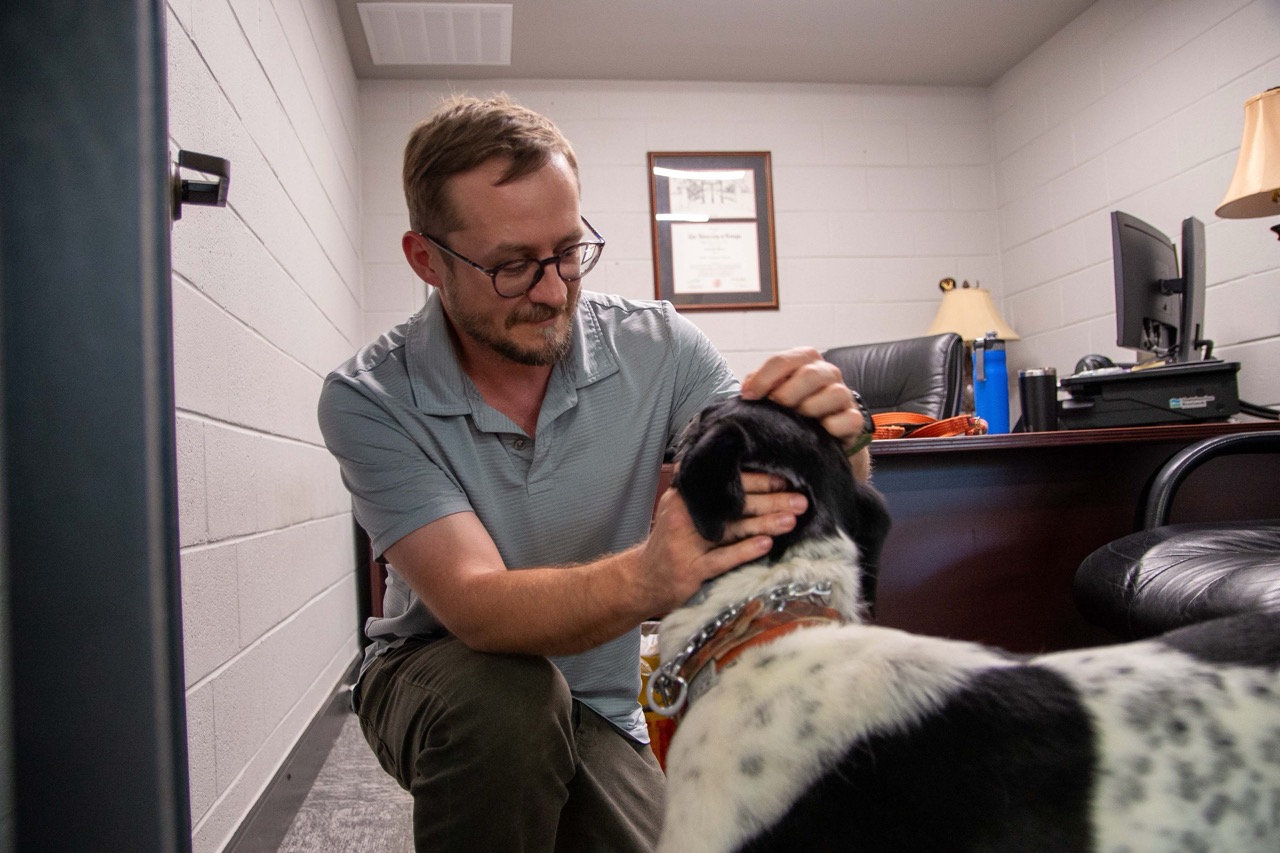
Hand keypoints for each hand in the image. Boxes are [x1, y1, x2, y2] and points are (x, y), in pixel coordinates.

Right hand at [635, 472, 806, 613]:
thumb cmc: (672, 542)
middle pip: (733, 504)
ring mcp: (686, 543)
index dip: (758, 481)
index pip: (726, 482)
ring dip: (765, 523)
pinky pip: (722, 559)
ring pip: (731, 530)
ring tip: (791, 520)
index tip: (786, 480)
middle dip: (771, 501)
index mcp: (685, 495)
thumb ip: (706, 492)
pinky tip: (767, 545)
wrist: (644, 578)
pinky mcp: (690, 570)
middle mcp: (684, 514)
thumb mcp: (680, 509)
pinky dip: (745, 551)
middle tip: (801, 501)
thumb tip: (742, 471)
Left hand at [740, 347, 867, 450]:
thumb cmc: (793, 409)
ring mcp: (844, 395)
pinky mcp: (854, 419)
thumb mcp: (773, 392)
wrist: (819, 436)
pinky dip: (831, 427)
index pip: (783, 360)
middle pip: (810, 374)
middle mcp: (827, 373)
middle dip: (787, 395)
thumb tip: (748, 388)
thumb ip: (759, 384)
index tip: (749, 397)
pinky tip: (818, 433)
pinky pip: (847, 420)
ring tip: (797, 422)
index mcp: (805, 360)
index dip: (763, 379)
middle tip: (776, 409)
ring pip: (834, 394)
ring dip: (810, 410)